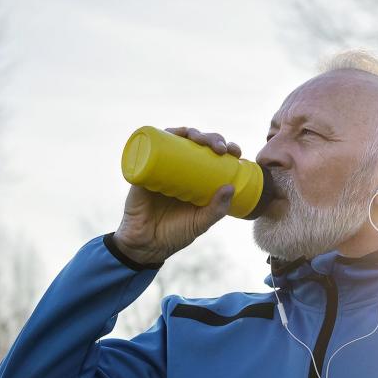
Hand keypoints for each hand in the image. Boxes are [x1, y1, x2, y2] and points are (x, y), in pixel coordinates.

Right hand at [113, 126, 241, 264]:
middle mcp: (178, 168)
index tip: (235, 152)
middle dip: (211, 138)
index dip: (224, 146)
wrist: (146, 246)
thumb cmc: (175, 234)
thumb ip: (216, 210)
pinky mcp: (142, 170)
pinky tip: (171, 133)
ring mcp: (160, 167)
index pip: (211, 154)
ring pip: (174, 139)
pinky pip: (148, 148)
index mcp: (195, 177)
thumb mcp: (200, 222)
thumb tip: (231, 187)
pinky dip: (158, 136)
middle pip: (195, 143)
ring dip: (189, 132)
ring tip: (200, 141)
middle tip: (220, 149)